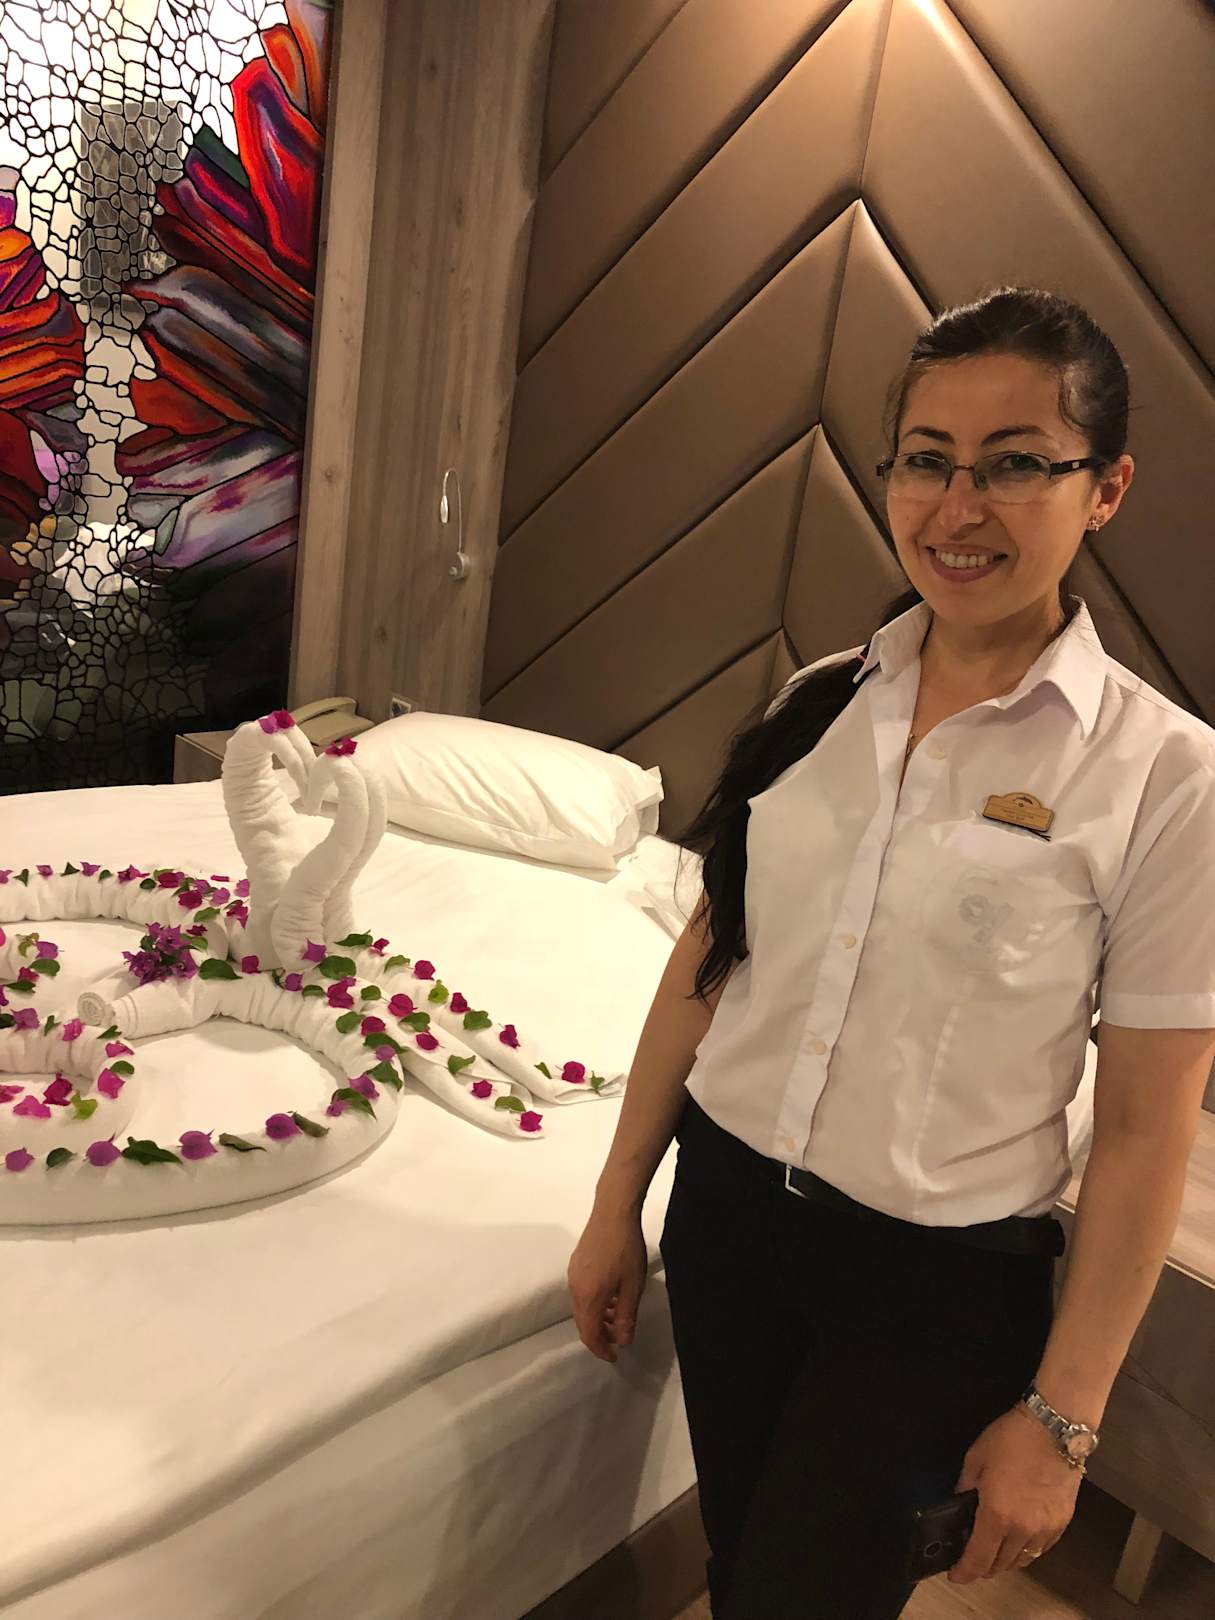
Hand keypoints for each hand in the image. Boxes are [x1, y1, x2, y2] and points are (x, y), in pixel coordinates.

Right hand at [567, 1209, 647, 1362]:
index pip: (589, 1334)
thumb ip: (627, 1316)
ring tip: (620, 1316)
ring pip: (583, 1306)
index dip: (601, 1349)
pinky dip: (596, 1302)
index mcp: (587, 1298)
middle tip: (620, 1338)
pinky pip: (583, 1292)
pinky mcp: (576, 1263)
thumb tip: (623, 1341)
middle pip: (584, 1322)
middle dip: (601, 1334)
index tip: (615, 1356)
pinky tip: (612, 1295)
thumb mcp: (632, 1287)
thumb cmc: (626, 1250)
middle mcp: (575, 1289)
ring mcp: (573, 1274)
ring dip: (600, 1317)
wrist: (613, 1212)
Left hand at [947, 1406, 1081, 1583]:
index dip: (964, 1572)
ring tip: (995, 1549)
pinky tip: (1019, 1538)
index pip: (978, 1559)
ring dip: (1006, 1560)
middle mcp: (1023, 1530)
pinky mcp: (1062, 1523)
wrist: (1053, 1428)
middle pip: (1001, 1565)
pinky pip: (1041, 1549)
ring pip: (1023, 1560)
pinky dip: (1027, 1550)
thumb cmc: (1011, 1439)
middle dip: (983, 1567)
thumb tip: (960, 1504)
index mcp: (997, 1515)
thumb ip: (965, 1488)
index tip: (955, 1576)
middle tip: (972, 1558)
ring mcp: (1045, 1529)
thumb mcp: (975, 1460)